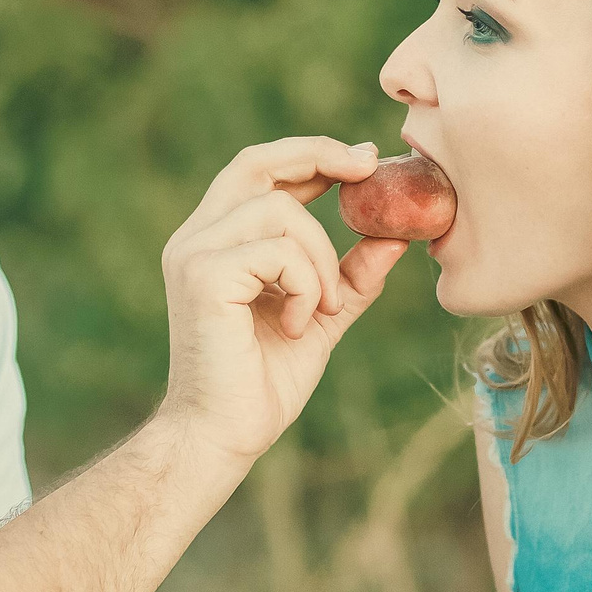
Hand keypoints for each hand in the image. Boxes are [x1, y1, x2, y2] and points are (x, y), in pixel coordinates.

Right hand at [151, 136, 409, 463]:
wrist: (223, 436)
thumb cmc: (262, 382)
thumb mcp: (321, 316)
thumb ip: (351, 277)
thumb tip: (396, 238)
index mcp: (216, 240)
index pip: (259, 170)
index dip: (311, 155)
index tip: (364, 160)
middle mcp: (196, 237)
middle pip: (258, 162)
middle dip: (318, 155)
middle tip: (368, 167)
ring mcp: (195, 254)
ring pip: (281, 211)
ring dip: (321, 260)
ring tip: (322, 309)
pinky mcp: (203, 277)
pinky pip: (278, 251)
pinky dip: (306, 284)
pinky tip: (298, 324)